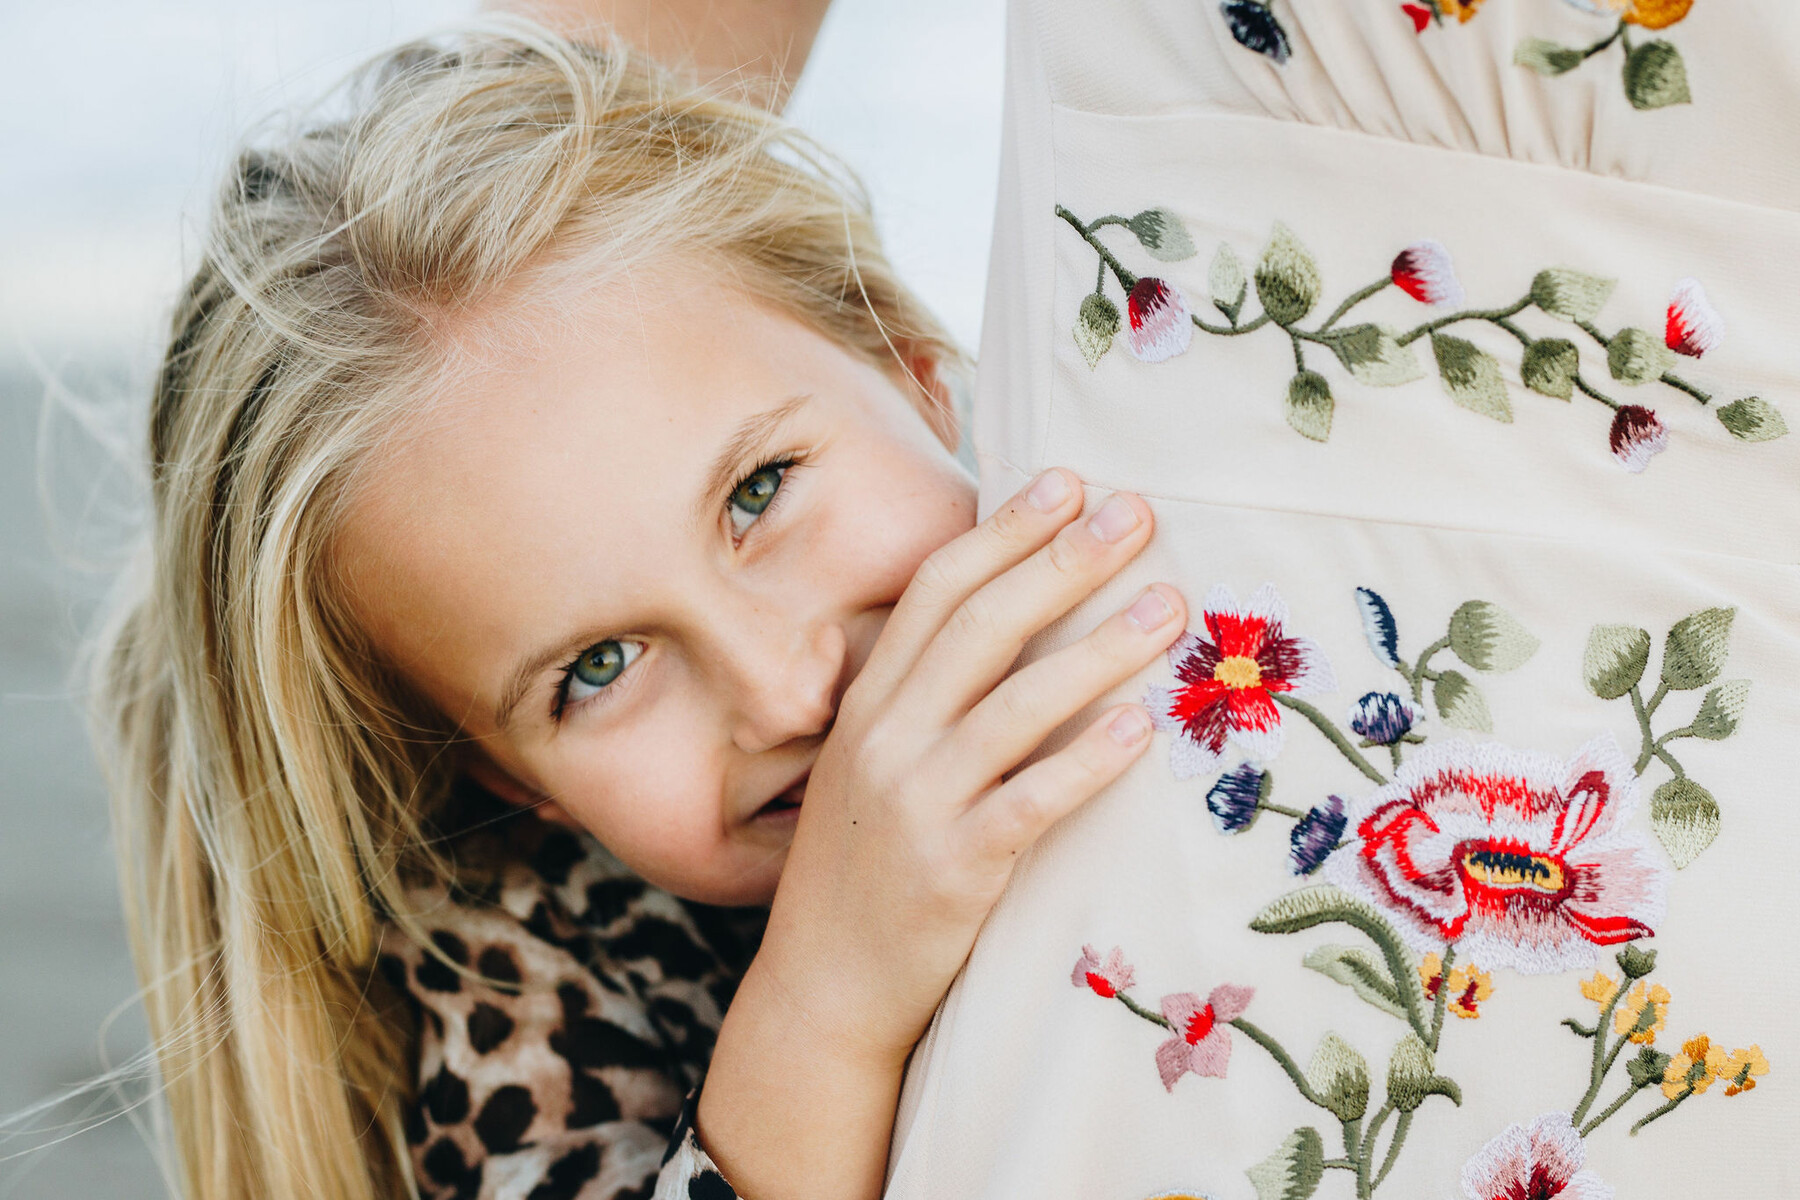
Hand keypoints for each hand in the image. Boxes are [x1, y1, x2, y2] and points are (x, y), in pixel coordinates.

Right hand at [700, 469, 1184, 1197]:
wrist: (822, 987)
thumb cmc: (861, 867)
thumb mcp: (868, 767)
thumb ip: (919, 698)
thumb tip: (1001, 623)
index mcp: (868, 704)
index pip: (935, 592)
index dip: (1003, 531)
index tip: (1066, 482)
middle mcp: (886, 739)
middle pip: (981, 627)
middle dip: (1062, 561)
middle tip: (1135, 514)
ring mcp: (917, 802)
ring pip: (1016, 704)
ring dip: (1098, 647)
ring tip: (1169, 608)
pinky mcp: (954, 868)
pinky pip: (1030, 801)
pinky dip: (1086, 760)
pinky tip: (1138, 724)